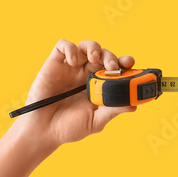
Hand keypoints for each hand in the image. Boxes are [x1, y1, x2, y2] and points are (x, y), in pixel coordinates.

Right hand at [15, 39, 136, 146]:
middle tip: (112, 66)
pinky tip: (73, 62)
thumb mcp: (95, 121)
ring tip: (94, 59)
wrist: (44, 130)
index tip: (130, 63)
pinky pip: (63, 46)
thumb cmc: (70, 127)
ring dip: (94, 48)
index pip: (116, 69)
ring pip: (87, 46)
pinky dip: (71, 48)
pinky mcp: (55, 63)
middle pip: (104, 55)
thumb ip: (112, 111)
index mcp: (100, 86)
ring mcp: (72, 67)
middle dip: (111, 57)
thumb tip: (133, 105)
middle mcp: (87, 74)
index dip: (124, 63)